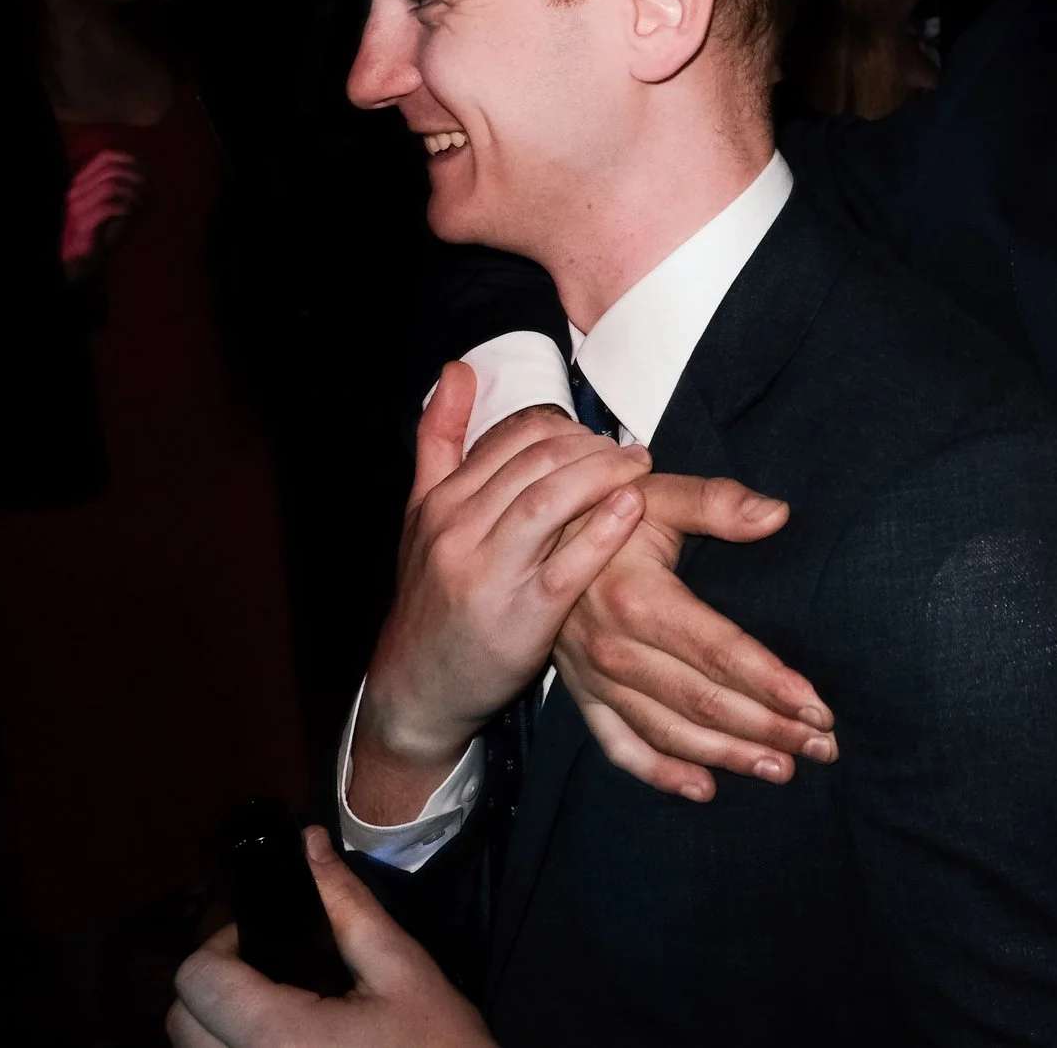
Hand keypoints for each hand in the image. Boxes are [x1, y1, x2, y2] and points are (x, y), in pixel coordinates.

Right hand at [62, 149, 146, 278]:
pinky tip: (131, 214)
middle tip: (149, 189)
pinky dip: (124, 207)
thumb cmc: (102, 230)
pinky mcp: (83, 223)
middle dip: (136, 176)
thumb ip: (126, 188)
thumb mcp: (115, 204)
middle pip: (111, 169)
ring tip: (140, 203)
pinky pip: (106, 207)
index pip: (105, 157)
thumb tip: (150, 174)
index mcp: (83, 181)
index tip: (148, 171)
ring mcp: (78, 206)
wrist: (81, 257)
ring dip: (132, 192)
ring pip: (109, 186)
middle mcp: (77, 190)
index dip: (130, 159)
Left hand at [168, 825, 492, 1047]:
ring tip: (278, 1007)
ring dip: (218, 1023)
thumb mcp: (402, 970)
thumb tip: (309, 842)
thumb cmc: (436, 1044)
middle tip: (269, 968)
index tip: (263, 937)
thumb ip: (348, 906)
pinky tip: (283, 1041)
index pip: (196, 980)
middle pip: (180, 1022)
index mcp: (277, 1037)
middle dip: (213, 984)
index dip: (221, 945)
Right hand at [349, 365, 647, 823]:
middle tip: (630, 451)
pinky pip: (568, 565)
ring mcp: (488, 573)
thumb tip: (458, 369)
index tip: (595, 435)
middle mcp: (459, 530)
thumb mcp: (423, 516)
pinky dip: (603, 531)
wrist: (415, 687)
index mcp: (441, 502)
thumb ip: (440, 440)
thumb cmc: (433, 596)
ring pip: (549, 500)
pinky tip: (634, 509)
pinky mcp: (520, 616)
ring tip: (640, 468)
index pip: (512, 437)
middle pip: (537, 461)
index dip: (565, 427)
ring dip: (603, 474)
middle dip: (592, 447)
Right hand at [552, 473, 833, 801]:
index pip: (719, 653)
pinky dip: (660, 773)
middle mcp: (615, 648)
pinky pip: (620, 746)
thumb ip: (717, 502)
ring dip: (728, 756)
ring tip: (783, 769)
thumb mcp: (658, 493)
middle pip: (703, 701)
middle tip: (822, 746)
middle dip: (768, 728)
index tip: (818, 706)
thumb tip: (777, 514)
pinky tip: (704, 788)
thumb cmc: (608, 508)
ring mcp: (595, 679)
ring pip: (669, 731)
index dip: (771, 683)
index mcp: (639, 599)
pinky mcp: (583, 695)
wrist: (533, 534)